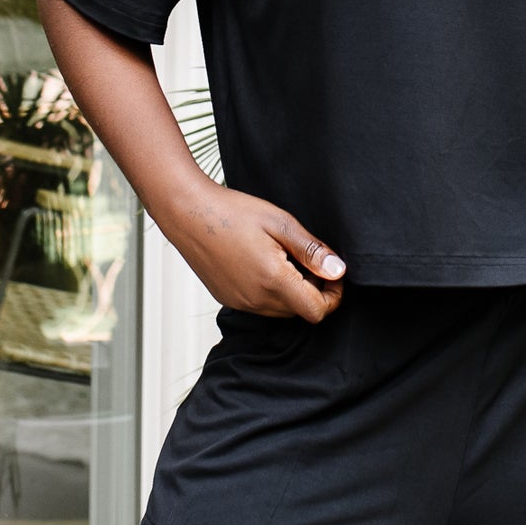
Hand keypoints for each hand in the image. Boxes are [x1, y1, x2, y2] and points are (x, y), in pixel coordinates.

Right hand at [167, 181, 345, 321]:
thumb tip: (338, 270)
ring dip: (292, 291)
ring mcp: (239, 302)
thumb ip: (312, 251)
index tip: (332, 273)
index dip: (333, 296)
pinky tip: (264, 261)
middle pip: (300, 311)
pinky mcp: (228, 298)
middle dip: (313, 290)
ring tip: (284, 256)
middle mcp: (255, 300)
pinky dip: (271, 291)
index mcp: (273, 281)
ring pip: (280, 310)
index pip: (316, 311)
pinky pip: (260, 305)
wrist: (187, 213)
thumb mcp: (281, 224)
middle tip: (307, 258)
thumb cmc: (232, 213)